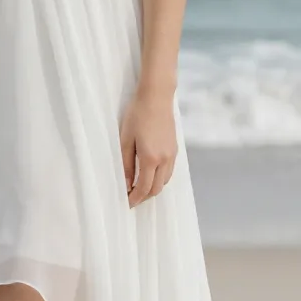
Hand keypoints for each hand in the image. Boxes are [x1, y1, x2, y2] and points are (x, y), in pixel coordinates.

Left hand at [119, 90, 175, 207]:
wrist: (157, 96)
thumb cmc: (137, 115)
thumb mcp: (125, 140)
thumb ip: (125, 164)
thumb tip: (126, 183)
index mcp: (150, 158)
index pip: (143, 187)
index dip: (135, 198)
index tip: (127, 203)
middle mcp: (164, 159)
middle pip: (156, 188)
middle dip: (144, 197)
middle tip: (131, 198)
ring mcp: (172, 154)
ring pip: (164, 181)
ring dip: (152, 188)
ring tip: (139, 188)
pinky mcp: (174, 148)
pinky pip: (169, 171)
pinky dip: (160, 179)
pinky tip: (150, 175)